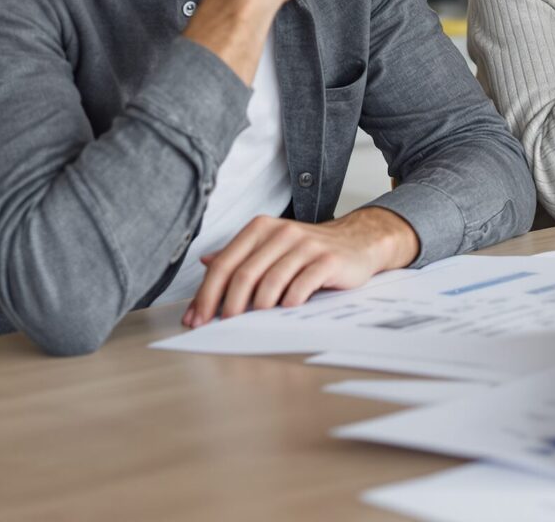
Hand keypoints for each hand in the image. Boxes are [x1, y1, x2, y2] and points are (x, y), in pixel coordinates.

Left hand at [182, 207, 419, 327]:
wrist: (357, 242)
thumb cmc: (310, 251)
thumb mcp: (272, 247)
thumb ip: (240, 255)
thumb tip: (205, 263)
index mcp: (261, 229)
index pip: (225, 263)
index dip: (207, 294)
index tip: (196, 318)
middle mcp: (281, 232)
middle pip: (244, 274)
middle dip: (228, 305)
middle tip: (222, 326)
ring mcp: (306, 245)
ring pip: (271, 281)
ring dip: (258, 307)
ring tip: (254, 321)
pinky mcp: (328, 259)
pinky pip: (302, 284)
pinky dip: (290, 301)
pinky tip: (286, 309)